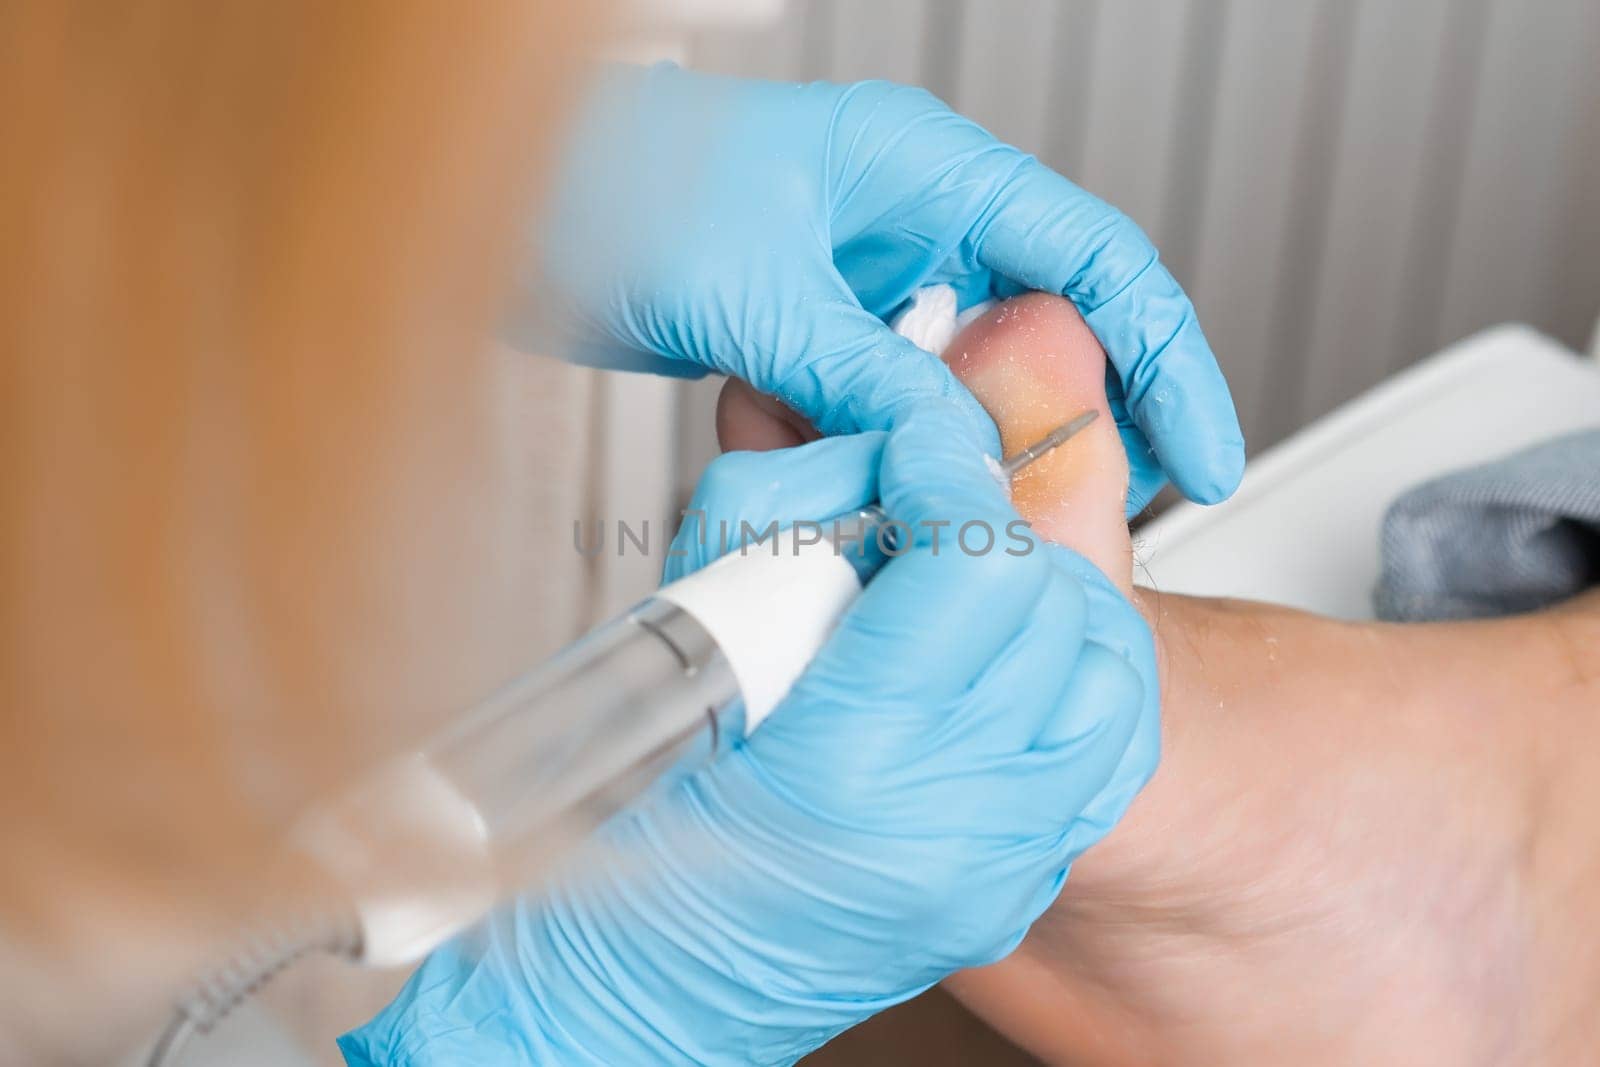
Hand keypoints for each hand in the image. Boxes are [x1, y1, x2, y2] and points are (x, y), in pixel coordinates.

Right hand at [339, 401, 1159, 1064]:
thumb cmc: (634, 826)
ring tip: (969, 589)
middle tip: (926, 517)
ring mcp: (995, 867)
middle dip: (992, 530)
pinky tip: (1009, 664)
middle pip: (1051, 604)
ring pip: (1107, 669)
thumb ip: (792, 531)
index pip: (977, 563)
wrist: (647, 978)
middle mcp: (945, 824)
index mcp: (848, 760)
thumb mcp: (689, 640)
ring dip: (1047, 600)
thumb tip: (878, 461)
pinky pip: (1107, 749)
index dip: (948, 475)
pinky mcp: (1014, 886)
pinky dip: (1075, 678)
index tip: (917, 452)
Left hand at [525, 63, 1244, 507]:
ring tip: (1030, 521)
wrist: (525, 208)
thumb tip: (958, 457)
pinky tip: (926, 497)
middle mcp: (914, 221)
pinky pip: (907, 396)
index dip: (1170, 360)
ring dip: (1002, 447)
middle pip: (1058, 322)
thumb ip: (869, 376)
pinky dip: (924, 449)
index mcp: (928, 172)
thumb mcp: (762, 293)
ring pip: (980, 372)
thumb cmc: (621, 192)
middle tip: (1130, 508)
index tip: (1202, 453)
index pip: (1098, 260)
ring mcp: (871, 277)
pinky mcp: (827, 327)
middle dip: (1100, 417)